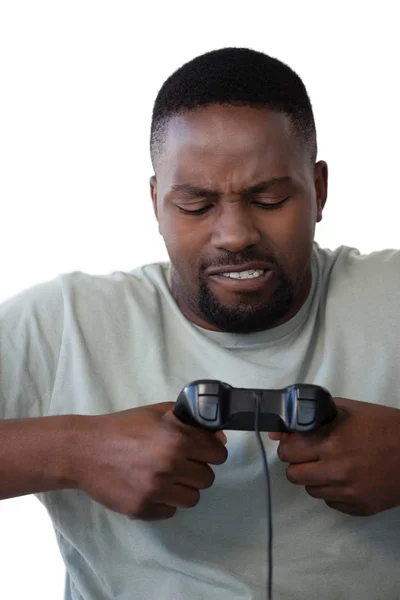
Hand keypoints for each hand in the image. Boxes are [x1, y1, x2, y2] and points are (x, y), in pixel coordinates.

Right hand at [72, 403, 227, 520]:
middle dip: (196, 470)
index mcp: (177, 439)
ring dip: (183, 488)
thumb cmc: (122, 427)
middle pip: (208, 478)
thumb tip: (219, 438)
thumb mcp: (158, 413)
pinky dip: (163, 502)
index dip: (210, 451)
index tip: (201, 451)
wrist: (84, 450)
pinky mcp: (142, 510)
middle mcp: (170, 466)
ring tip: (164, 476)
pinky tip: (149, 487)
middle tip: (178, 463)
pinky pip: (170, 512)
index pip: (218, 454)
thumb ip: (191, 422)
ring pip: (192, 499)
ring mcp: (155, 490)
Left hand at [269, 398, 399, 515]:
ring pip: (310, 491)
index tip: (297, 444)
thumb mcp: (345, 411)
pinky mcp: (359, 508)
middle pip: (294, 475)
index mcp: (331, 441)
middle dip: (298, 463)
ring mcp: (348, 492)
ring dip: (315, 478)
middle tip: (311, 456)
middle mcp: (337, 469)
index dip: (290, 446)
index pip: (288, 452)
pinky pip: (330, 502)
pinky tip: (346, 477)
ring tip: (331, 465)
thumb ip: (308, 419)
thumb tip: (277, 433)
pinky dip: (333, 491)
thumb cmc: (382, 426)